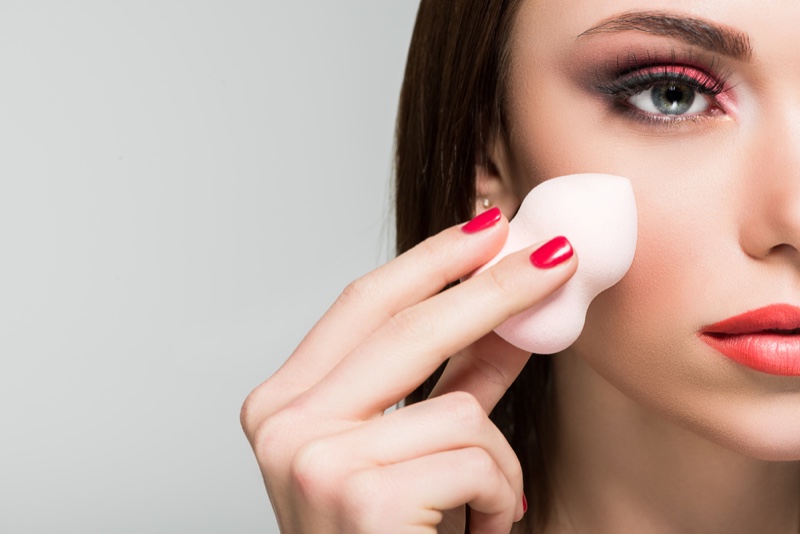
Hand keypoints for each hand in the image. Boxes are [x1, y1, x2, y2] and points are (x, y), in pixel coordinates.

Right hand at [241, 211, 576, 532]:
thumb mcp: (412, 450)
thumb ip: (452, 380)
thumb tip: (508, 315)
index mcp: (282, 403)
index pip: (364, 303)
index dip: (432, 258)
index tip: (489, 228)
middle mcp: (284, 425)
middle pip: (407, 325)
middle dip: (493, 287)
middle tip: (554, 255)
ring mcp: (315, 460)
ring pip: (458, 408)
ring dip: (495, 459)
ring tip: (482, 506)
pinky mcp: (362, 498)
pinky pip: (474, 459)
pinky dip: (495, 497)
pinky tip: (469, 532)